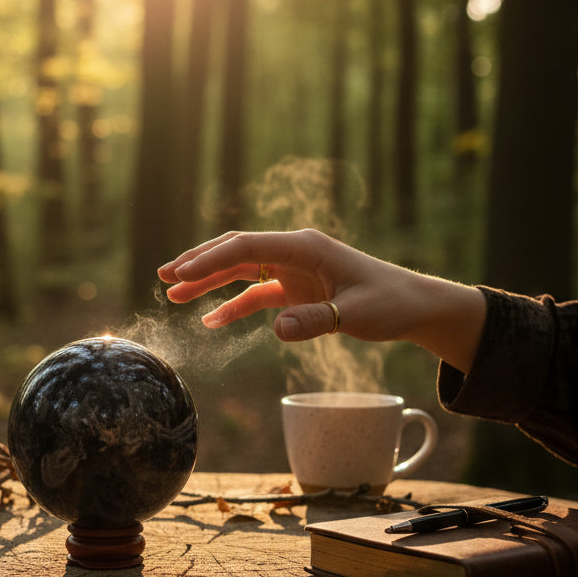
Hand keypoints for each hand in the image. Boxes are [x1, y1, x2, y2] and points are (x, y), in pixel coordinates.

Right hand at [157, 228, 486, 372]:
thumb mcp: (356, 316)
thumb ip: (316, 321)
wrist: (413, 305)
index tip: (180, 274)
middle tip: (163, 276)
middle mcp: (294, 251)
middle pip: (236, 251)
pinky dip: (232, 306)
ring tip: (172, 294)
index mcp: (305, 247)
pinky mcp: (295, 288)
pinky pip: (255, 294)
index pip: (247, 247)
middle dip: (198, 262)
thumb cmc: (389, 303)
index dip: (211, 260)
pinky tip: (210, 321)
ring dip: (207, 281)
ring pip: (240, 270)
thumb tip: (276, 329)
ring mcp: (292, 269)